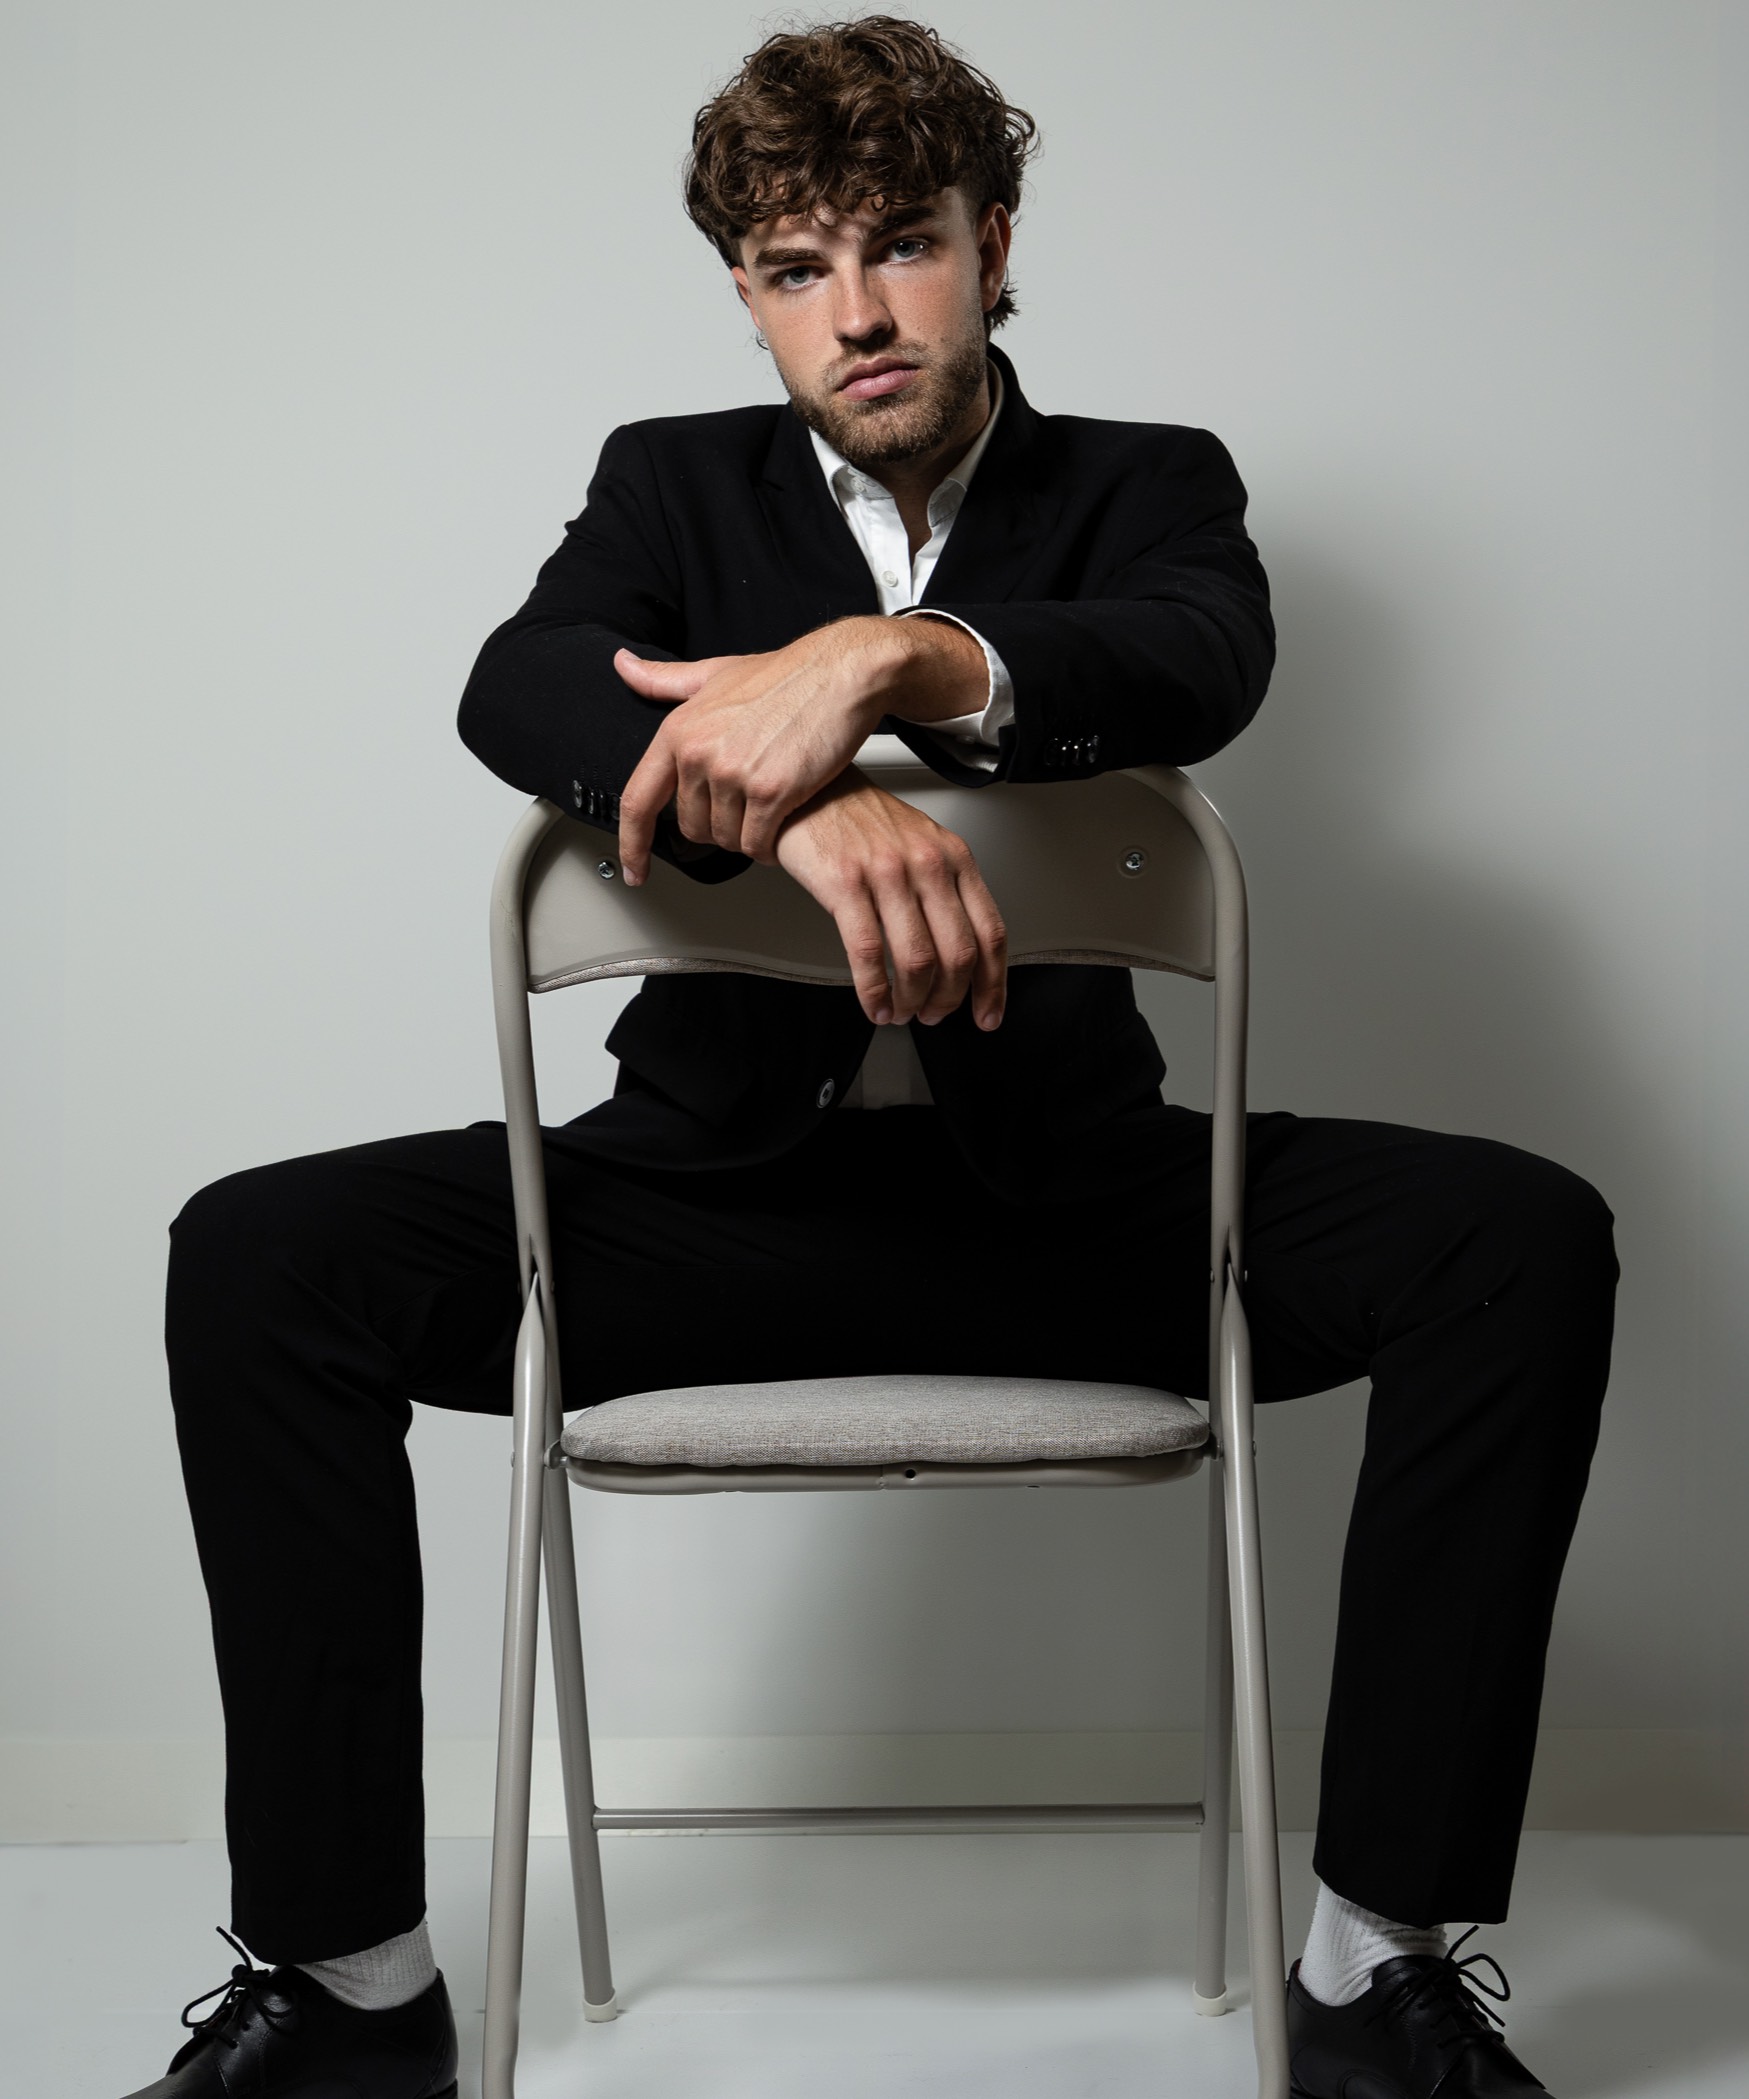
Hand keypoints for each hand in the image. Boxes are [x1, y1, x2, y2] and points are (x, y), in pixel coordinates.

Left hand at [613, 616, 986, 883]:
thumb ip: (666, 680)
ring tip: (769, 808)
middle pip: (690, 827)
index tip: (634, 870)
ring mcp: (733, 774)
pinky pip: (756, 844)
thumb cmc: (786, 674)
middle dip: (716, 827)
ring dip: (746, 835)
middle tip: (744, 809)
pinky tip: (781, 824)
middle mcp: (699, 753)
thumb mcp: (715, 672)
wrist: (840, 673)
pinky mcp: (770, 792)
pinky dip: (768, 844)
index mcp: (679, 729)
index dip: (631, 843)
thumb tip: (623, 666)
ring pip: (726, 839)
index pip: (638, 800)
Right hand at [774, 773, 1006, 1029]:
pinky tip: (875, 1004)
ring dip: (912, 1001)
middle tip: (934, 1015)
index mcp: (954, 856)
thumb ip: (946, 890)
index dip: (993, 985)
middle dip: (948, 999)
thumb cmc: (860, 820)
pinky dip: (875, 992)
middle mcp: (928, 863)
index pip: (990, 932)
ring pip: (917, 960)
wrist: (806, 790)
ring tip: (902, 1012)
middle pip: (959, 954)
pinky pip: (869, 955)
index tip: (987, 1014)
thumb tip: (960, 954)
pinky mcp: (846, 884)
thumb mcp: (921, 844)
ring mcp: (888, 873)